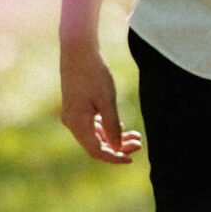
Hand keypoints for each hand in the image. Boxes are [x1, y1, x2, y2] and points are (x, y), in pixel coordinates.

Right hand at [60, 38, 143, 163]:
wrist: (78, 52)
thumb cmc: (94, 74)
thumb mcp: (107, 101)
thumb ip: (112, 126)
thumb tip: (117, 148)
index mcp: (77, 123)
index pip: (96, 151)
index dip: (114, 157)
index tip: (131, 159)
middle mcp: (71, 123)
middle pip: (96, 145)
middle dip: (118, 147)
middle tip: (139, 144)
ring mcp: (72, 115)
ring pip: (94, 135)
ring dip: (114, 138)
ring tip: (136, 136)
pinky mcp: (76, 108)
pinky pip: (91, 125)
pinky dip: (106, 128)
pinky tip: (122, 127)